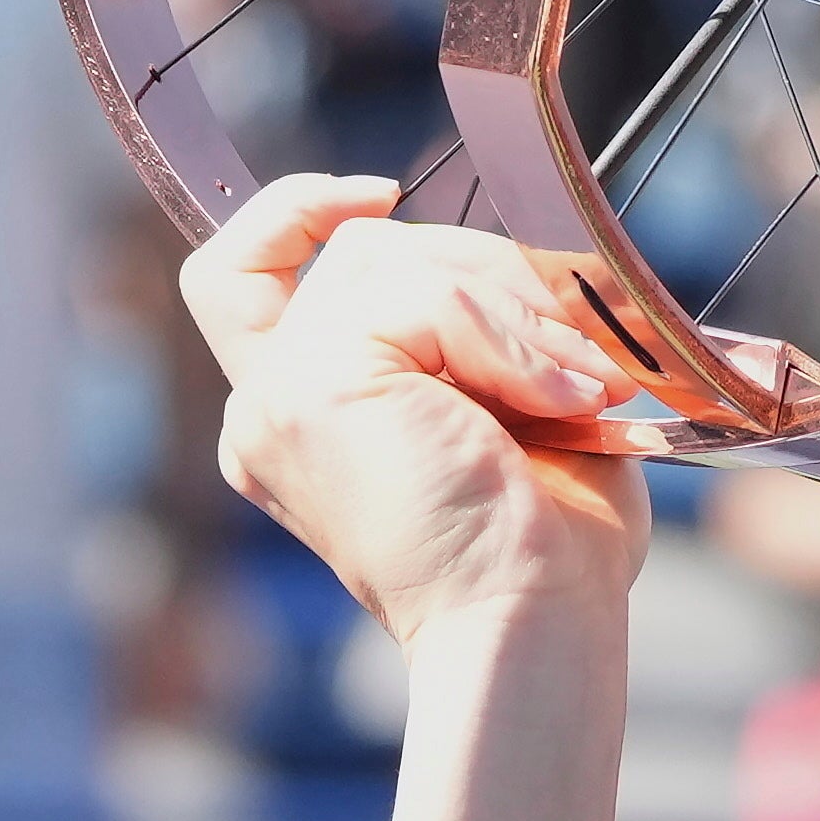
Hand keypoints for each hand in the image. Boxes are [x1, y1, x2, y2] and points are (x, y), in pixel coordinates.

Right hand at [183, 176, 653, 649]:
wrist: (533, 626)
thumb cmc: (544, 545)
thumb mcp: (501, 403)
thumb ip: (469, 322)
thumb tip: (521, 249)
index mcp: (298, 417)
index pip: (238, 273)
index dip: (294, 211)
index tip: (377, 195)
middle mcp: (265, 408)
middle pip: (357, 252)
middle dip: (484, 273)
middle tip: (577, 351)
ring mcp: (275, 397)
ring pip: (390, 261)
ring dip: (511, 312)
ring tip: (581, 389)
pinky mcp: (308, 390)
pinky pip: (421, 297)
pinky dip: (508, 341)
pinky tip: (559, 403)